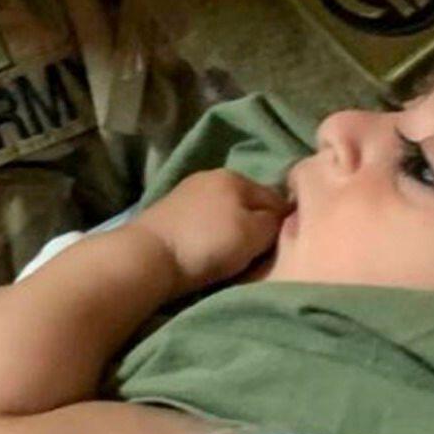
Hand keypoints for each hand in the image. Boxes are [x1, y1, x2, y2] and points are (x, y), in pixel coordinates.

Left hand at [127, 169, 287, 286]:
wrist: (148, 257)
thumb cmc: (208, 244)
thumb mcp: (255, 233)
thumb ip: (275, 222)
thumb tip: (281, 217)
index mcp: (236, 176)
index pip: (275, 197)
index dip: (284, 222)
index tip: (285, 246)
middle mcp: (211, 176)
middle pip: (248, 203)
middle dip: (256, 224)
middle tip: (259, 253)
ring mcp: (186, 193)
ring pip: (225, 213)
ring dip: (231, 231)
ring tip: (232, 255)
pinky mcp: (169, 213)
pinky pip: (203, 223)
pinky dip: (210, 235)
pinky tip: (207, 251)